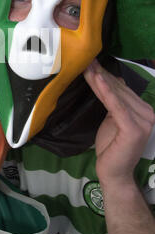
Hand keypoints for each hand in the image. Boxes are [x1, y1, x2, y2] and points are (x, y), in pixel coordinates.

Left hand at [84, 59, 154, 186]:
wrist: (114, 174)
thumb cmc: (111, 148)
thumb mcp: (112, 119)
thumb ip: (115, 103)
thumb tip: (113, 81)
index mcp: (144, 110)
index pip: (123, 89)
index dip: (106, 75)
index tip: (91, 62)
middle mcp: (148, 114)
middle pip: (120, 90)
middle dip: (101, 74)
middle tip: (86, 60)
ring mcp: (144, 121)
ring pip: (116, 95)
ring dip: (100, 79)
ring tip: (87, 66)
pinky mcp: (134, 128)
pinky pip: (116, 106)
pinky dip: (106, 91)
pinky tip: (97, 78)